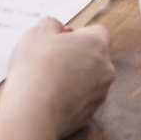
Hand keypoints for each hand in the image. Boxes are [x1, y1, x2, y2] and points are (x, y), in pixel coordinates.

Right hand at [2, 18, 115, 139]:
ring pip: (89, 80)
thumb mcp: (37, 33)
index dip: (77, 34)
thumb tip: (56, 28)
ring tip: (47, 80)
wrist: (34, 111)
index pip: (96, 32)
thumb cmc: (36, 68)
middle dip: (76, 56)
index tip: (59, 40)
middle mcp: (106, 69)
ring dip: (73, 78)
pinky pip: (81, 100)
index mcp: (97, 44)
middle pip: (94, 57)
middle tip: (50, 59)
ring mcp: (100, 94)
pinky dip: (69, 98)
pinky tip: (49, 98)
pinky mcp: (90, 115)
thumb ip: (51, 24)